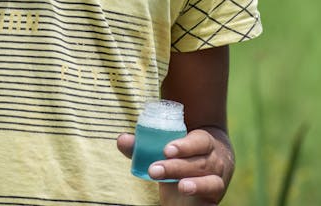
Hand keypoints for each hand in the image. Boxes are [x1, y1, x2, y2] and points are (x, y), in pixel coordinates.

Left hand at [117, 127, 233, 204]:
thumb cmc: (183, 156)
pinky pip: (213, 198)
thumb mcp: (167, 150)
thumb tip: (121, 139)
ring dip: (193, 184)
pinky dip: (202, 195)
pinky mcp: (214, 198)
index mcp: (204, 142)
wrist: (208, 173)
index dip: (184, 145)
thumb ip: (144, 146)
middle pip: (199, 162)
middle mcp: (214, 160)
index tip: (166, 150)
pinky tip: (187, 194)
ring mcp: (216, 180)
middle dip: (176, 167)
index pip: (198, 140)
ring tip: (180, 186)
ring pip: (209, 181)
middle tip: (154, 170)